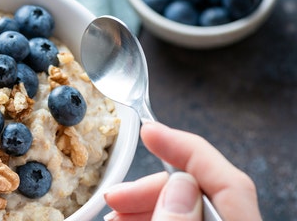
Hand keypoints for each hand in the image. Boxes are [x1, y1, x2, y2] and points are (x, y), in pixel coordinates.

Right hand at [103, 121, 260, 220]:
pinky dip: (151, 215)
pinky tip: (127, 220)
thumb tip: (178, 186)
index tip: (150, 130)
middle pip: (198, 192)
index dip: (185, 148)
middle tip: (116, 195)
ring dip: (144, 203)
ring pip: (184, 208)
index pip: (228, 181)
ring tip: (114, 213)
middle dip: (151, 186)